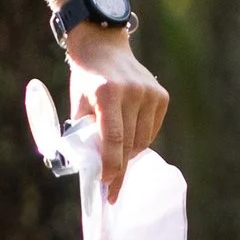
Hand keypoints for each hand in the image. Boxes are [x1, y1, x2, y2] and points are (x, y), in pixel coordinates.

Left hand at [66, 26, 167, 199]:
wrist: (103, 47)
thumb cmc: (85, 80)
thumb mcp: (78, 104)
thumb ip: (85, 132)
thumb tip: (91, 165)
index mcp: (107, 93)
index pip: (113, 138)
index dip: (111, 165)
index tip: (108, 186)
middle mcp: (133, 92)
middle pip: (129, 143)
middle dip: (120, 170)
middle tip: (113, 192)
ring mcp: (150, 93)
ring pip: (143, 139)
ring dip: (130, 154)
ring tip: (118, 163)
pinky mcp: (161, 96)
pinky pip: (151, 129)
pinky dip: (140, 139)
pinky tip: (129, 140)